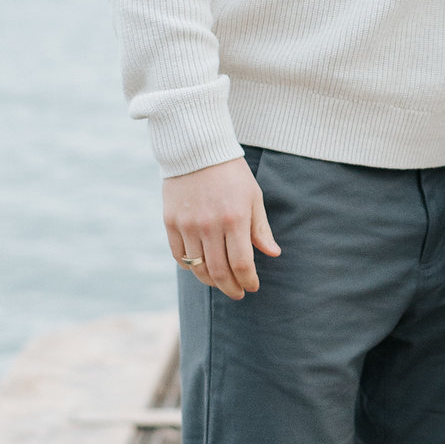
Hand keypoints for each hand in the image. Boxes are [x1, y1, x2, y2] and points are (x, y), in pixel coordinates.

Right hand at [163, 157, 278, 300]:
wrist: (196, 150)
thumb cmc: (231, 174)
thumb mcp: (253, 197)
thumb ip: (261, 229)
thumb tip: (273, 254)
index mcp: (234, 219)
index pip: (242, 264)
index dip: (249, 281)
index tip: (253, 287)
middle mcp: (209, 226)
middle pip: (219, 272)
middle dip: (231, 288)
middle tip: (238, 293)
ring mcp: (187, 225)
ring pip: (198, 268)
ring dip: (211, 281)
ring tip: (221, 282)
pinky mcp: (170, 222)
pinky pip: (179, 256)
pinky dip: (190, 267)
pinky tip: (200, 267)